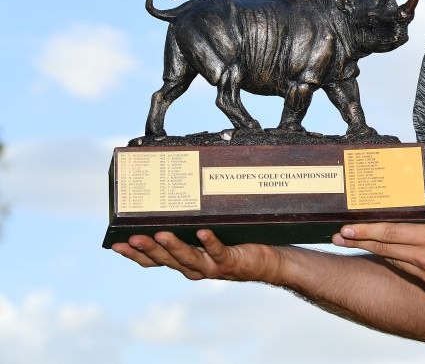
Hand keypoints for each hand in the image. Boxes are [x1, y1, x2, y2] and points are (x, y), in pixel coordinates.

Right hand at [111, 230, 284, 282]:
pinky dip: (209, 243)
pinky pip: (218, 251)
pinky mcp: (231, 261)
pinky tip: (203, 233)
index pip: (154, 261)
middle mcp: (195, 267)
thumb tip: (175, 194)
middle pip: (166, 260)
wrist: (270, 261)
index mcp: (185, 261)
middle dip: (147, 249)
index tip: (116, 243)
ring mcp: (212, 266)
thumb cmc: (239, 243)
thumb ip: (192, 222)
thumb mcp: (210, 233)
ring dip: (173, 247)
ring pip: (188, 259)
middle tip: (132, 238)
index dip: (134, 254)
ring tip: (160, 234)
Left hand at [334, 211, 424, 300]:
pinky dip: (400, 262)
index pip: (393, 233)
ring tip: (358, 243)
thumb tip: (424, 209)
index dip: (368, 230)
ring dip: (376, 252)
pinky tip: (392, 256)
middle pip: (386, 249)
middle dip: (360, 241)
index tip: (349, 228)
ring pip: (395, 262)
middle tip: (340, 236)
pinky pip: (411, 272)